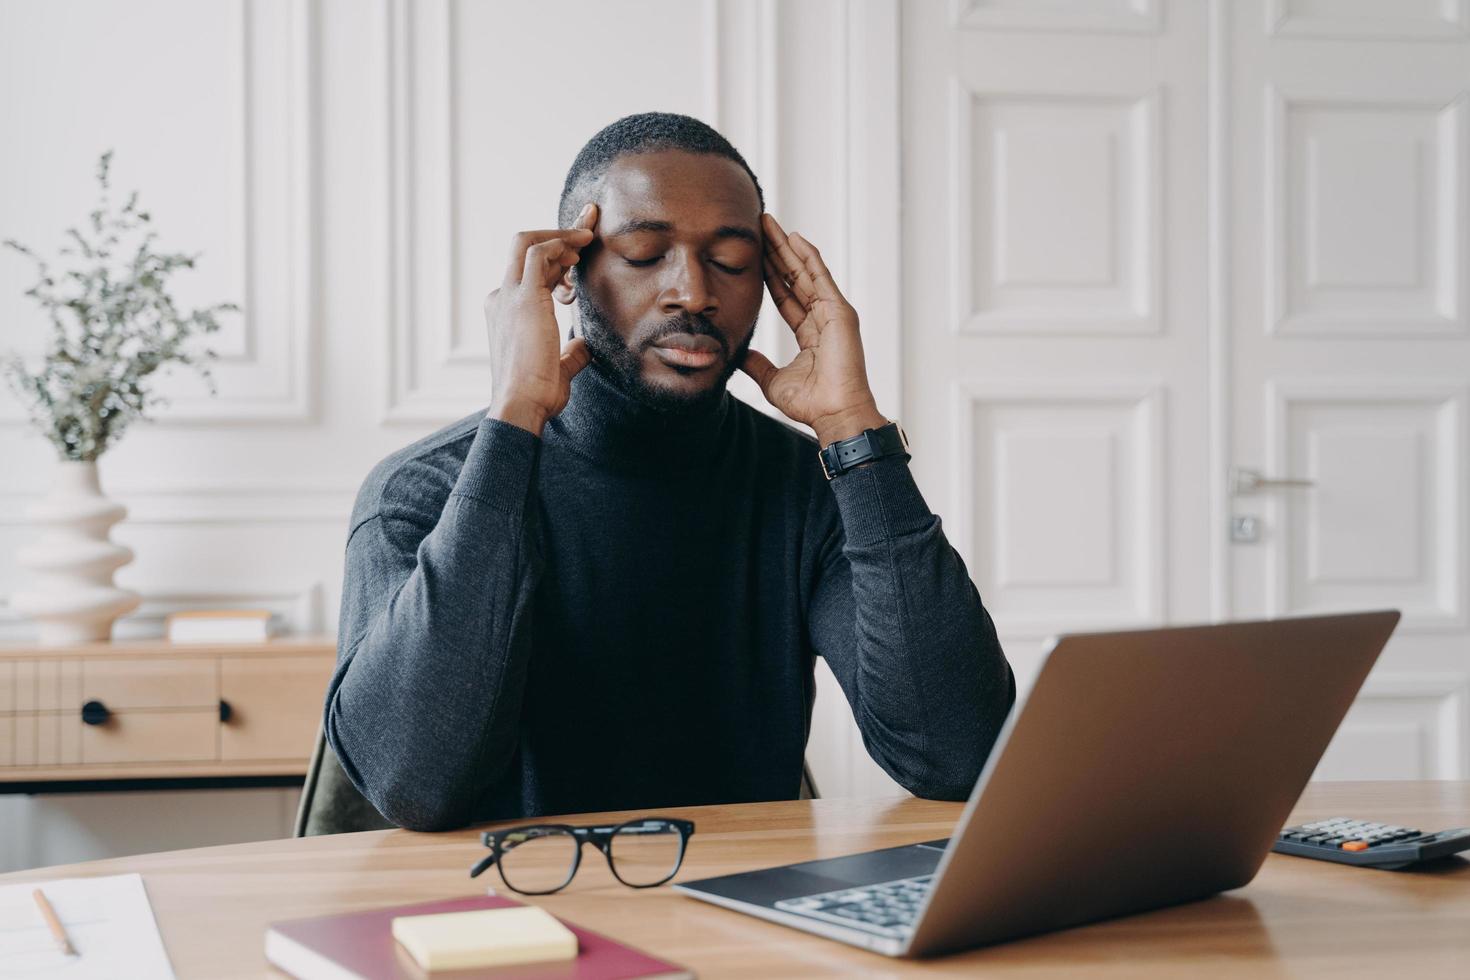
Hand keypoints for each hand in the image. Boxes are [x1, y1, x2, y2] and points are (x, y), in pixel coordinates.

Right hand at [483, 204, 598, 434]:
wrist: (522, 404)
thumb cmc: (537, 393)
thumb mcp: (558, 367)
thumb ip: (569, 353)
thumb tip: (584, 345)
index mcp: (505, 312)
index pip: (529, 271)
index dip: (556, 256)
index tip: (580, 249)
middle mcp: (501, 297)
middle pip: (524, 247)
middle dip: (557, 232)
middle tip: (588, 223)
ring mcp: (508, 295)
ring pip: (528, 242)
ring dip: (561, 234)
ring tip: (588, 236)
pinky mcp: (522, 297)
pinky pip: (539, 254)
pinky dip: (561, 244)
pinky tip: (580, 248)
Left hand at [740, 213, 885, 445]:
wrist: (834, 414)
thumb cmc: (811, 403)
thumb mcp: (772, 380)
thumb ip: (757, 364)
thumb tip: (739, 353)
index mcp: (809, 333)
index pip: (784, 295)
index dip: (769, 274)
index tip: (754, 254)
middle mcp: (822, 318)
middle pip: (793, 277)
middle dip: (776, 252)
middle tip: (760, 227)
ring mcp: (832, 313)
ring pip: (805, 272)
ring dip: (787, 247)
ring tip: (770, 224)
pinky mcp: (839, 311)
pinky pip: (820, 277)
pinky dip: (808, 257)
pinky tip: (794, 238)